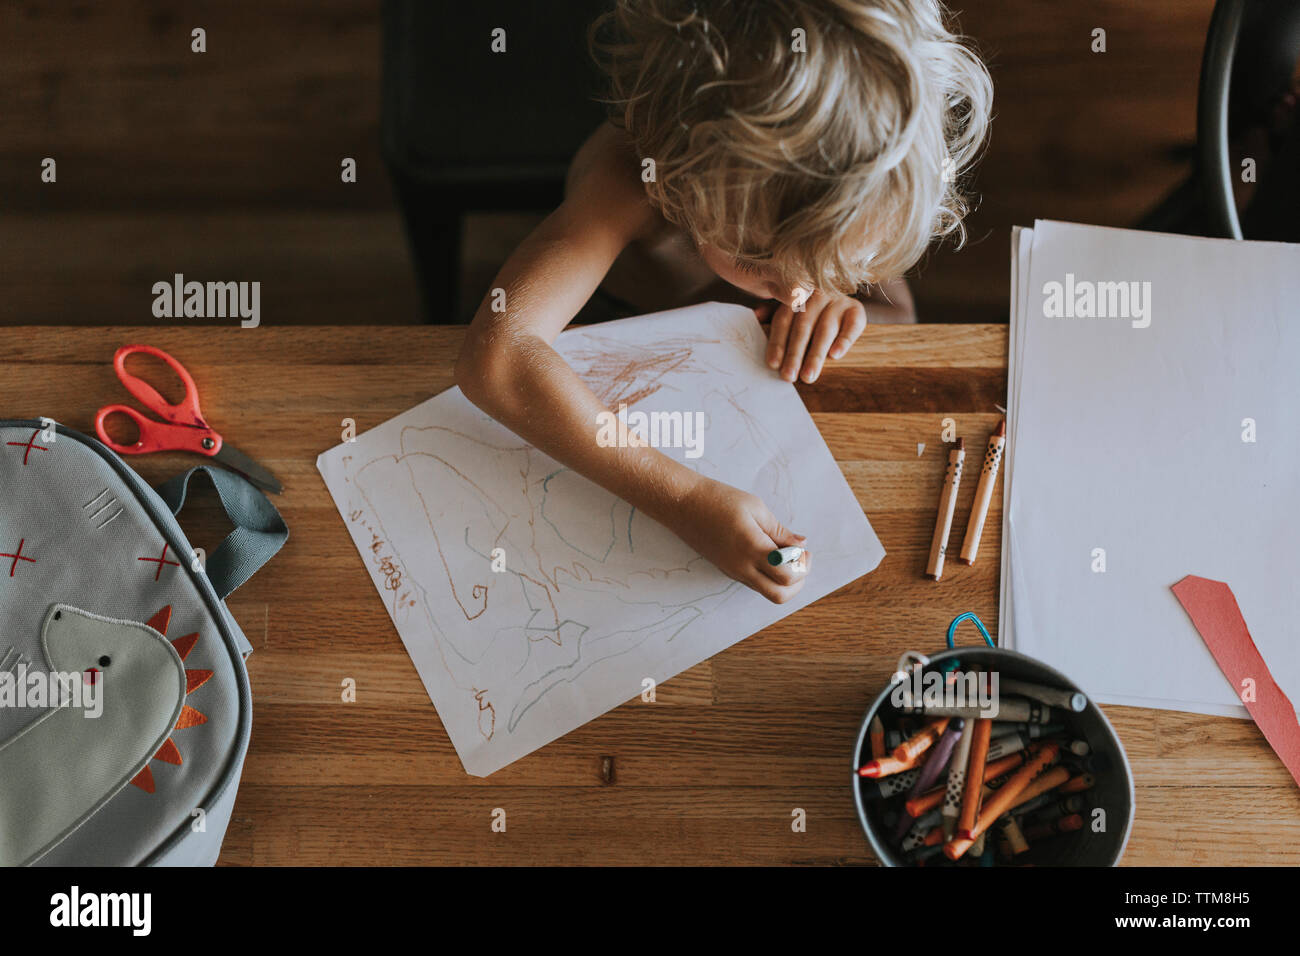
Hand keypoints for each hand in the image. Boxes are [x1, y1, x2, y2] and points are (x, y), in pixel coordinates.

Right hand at [666, 475, 811, 603]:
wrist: (682, 504)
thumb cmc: (718, 499)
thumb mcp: (755, 507)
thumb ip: (780, 530)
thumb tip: (801, 544)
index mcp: (752, 548)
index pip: (787, 575)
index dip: (802, 565)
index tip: (802, 548)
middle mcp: (742, 567)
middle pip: (779, 595)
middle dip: (797, 582)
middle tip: (798, 559)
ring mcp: (733, 572)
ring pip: (766, 591)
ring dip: (783, 580)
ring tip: (784, 555)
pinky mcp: (727, 570)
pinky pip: (754, 582)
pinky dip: (768, 575)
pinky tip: (768, 553)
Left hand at [761, 291, 865, 382]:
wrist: (843, 300)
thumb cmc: (811, 312)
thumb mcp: (791, 310)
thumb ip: (773, 313)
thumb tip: (755, 317)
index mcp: (796, 297)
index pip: (783, 320)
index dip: (777, 342)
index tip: (773, 364)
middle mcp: (816, 296)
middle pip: (803, 327)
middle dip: (794, 354)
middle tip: (789, 376)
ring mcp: (837, 301)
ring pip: (825, 329)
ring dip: (816, 354)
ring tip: (808, 376)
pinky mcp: (856, 310)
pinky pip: (852, 325)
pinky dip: (844, 340)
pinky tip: (836, 355)